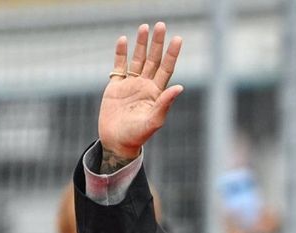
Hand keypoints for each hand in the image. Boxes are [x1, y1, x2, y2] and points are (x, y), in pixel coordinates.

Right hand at [98, 22, 183, 171]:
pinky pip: (119, 66)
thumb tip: (180, 87)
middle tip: (161, 26)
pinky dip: (120, 53)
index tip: (177, 39)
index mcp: (156, 93)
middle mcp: (145, 86)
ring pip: (138, 59)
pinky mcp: (116, 86)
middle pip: (153, 60)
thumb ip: (165, 104)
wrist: (116, 142)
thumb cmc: (136, 136)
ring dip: (141, 44)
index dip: (172, 54)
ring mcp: (131, 84)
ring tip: (144, 27)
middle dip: (157, 43)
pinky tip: (123, 40)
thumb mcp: (153, 121)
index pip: (166, 69)